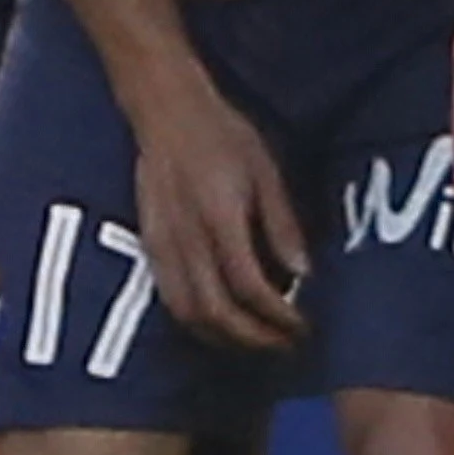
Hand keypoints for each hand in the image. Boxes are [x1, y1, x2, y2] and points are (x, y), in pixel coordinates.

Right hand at [129, 60, 309, 350]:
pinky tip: (221, 321)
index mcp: (220, 219)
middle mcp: (187, 239)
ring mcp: (163, 245)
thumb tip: (304, 273)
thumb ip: (283, 225)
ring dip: (224, 338)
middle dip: (254, 338)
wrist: (165, 110)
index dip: (279, 315)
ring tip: (256, 340)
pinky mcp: (149, 246)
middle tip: (285, 343)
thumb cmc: (222, 135)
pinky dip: (198, 322)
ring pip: (189, 314)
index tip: (303, 325)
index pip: (250, 286)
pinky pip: (171, 299)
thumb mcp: (266, 171)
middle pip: (217, 311)